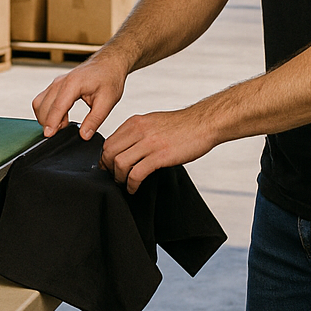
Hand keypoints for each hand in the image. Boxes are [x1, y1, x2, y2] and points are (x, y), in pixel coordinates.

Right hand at [32, 53, 128, 139]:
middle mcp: (60, 82)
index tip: (48, 136)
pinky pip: (43, 99)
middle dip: (48, 122)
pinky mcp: (56, 85)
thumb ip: (95, 120)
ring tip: (63, 125)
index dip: (52, 123)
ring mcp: (56, 82)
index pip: (57, 107)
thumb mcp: (107, 102)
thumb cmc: (109, 78)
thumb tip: (84, 135)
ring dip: (46, 117)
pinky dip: (47, 111)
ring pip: (40, 102)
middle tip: (62, 133)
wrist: (108, 63)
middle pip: (44, 106)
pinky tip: (61, 118)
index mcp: (73, 84)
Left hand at [99, 107, 218, 193]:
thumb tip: (125, 147)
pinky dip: (131, 184)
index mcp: (135, 122)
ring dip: (119, 178)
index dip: (105, 158)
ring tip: (124, 184)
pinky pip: (136, 173)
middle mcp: (139, 130)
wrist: (204, 123)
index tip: (107, 167)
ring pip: (120, 163)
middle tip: (114, 178)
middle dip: (108, 169)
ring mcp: (149, 143)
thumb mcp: (153, 122)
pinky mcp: (160, 156)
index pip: (109, 141)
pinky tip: (134, 188)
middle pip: (109, 153)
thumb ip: (137, 132)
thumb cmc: (182, 126)